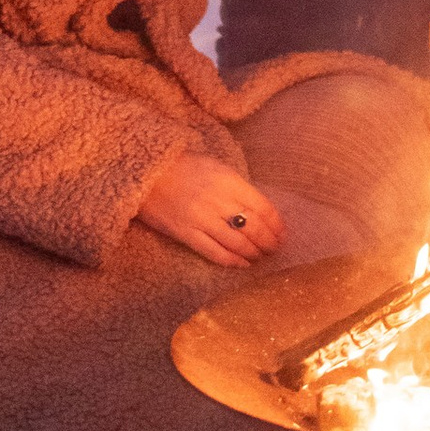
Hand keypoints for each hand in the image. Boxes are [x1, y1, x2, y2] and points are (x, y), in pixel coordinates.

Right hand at [134, 152, 282, 266]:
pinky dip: (232, 261)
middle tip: (275, 248)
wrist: (147, 173)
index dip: (276, 223)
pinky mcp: (186, 234)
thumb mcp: (217, 167)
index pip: (262, 207)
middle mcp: (218, 201)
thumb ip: (237, 187)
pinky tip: (242, 264)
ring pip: (237, 243)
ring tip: (261, 256)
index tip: (282, 232)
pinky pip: (214, 252)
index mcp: (229, 180)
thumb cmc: (185, 167)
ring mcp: (201, 219)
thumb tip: (258, 210)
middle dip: (268, 241)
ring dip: (253, 252)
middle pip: (253, 227)